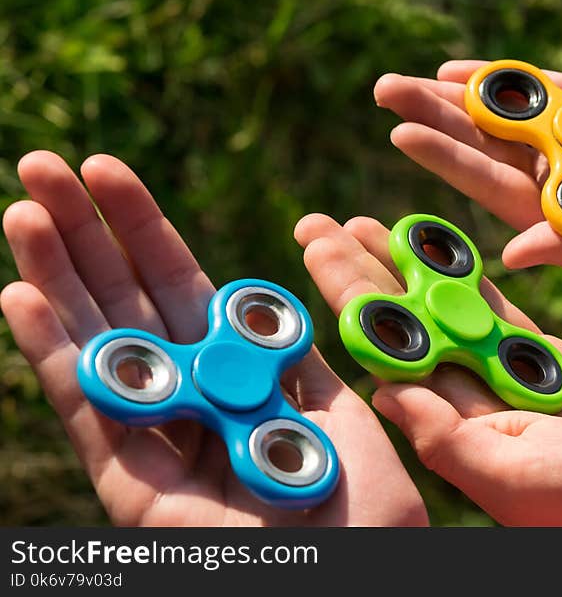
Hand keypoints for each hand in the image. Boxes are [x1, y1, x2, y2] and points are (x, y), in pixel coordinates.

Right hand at [1, 151, 427, 526]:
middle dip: (86, 237)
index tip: (110, 174)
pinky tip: (18, 293)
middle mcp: (192, 400)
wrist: (360, 570)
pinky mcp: (134, 492)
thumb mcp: (336, 409)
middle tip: (43, 165)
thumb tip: (264, 302)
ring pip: (99, 345)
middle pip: (129, 305)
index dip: (144, 232)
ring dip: (55, 276)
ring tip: (21, 206)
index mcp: (239, 377)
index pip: (181, 289)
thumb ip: (292, 357)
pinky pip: (91, 413)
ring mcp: (158, 441)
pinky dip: (53, 355)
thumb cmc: (366, 506)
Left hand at [294, 214, 561, 525]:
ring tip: (373, 224)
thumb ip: (446, 437)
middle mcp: (466, 396)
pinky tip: (442, 248)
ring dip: (408, 266)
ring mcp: (504, 374)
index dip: (347, 296)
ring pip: (445, 307)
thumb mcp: (510, 475)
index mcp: (448, 424)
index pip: (383, 348)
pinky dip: (473, 277)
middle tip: (322, 224)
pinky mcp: (546, 361)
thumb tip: (383, 389)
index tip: (317, 250)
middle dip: (362, 271)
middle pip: (402, 320)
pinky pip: (501, 310)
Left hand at [374, 60, 561, 276]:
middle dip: (433, 118)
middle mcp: (546, 174)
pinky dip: (498, 79)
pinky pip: (534, 87)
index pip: (486, 182)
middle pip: (479, 142)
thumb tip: (510, 255)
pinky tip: (457, 71)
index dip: (444, 158)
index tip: (401, 134)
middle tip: (385, 91)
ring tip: (404, 81)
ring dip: (453, 96)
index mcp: (550, 212)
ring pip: (498, 113)